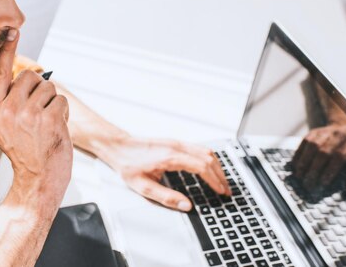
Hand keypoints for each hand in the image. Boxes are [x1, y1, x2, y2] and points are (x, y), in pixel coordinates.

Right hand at [0, 30, 72, 207]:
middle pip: (30, 77)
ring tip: (46, 124)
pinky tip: (55, 129)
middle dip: (41, 89)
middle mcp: (8, 110)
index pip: (0, 74)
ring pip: (48, 88)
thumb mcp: (5, 128)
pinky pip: (61, 100)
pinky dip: (62, 112)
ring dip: (53, 103)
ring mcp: (28, 115)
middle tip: (39, 112)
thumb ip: (10, 103)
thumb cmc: (26, 153)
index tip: (11, 32)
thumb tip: (27, 76)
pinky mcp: (48, 119)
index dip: (7, 52)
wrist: (38, 181)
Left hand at [103, 136, 230, 211]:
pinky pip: (198, 148)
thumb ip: (165, 197)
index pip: (201, 167)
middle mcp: (176, 147)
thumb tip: (185, 205)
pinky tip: (210, 169)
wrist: (119, 146)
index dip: (214, 180)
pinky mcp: (174, 142)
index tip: (221, 191)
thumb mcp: (143, 186)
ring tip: (222, 181)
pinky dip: (209, 159)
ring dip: (217, 166)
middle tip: (226, 190)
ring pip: (205, 150)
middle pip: (208, 158)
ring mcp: (176, 142)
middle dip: (220, 175)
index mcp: (170, 157)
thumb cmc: (128, 164)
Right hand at [291, 123, 345, 196]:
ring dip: (303, 161)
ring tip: (299, 175)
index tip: (322, 183)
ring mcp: (326, 132)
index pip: (339, 156)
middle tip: (307, 184)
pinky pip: (304, 142)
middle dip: (313, 169)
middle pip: (323, 152)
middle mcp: (339, 135)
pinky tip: (295, 165)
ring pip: (311, 145)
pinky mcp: (315, 132)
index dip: (330, 170)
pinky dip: (299, 154)